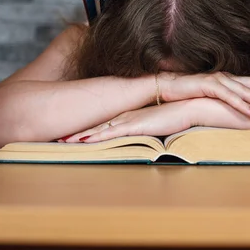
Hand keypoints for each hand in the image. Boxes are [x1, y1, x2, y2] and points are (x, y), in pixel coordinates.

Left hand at [62, 101, 193, 142]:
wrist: (190, 107)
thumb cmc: (177, 114)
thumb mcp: (157, 122)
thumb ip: (147, 126)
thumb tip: (142, 133)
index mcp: (128, 115)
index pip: (103, 123)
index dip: (86, 128)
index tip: (70, 134)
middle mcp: (125, 116)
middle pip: (96, 126)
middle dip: (77, 132)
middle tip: (59, 139)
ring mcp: (128, 120)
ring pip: (99, 130)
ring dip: (81, 136)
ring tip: (63, 142)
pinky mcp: (135, 125)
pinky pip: (111, 133)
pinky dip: (96, 138)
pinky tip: (83, 141)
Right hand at [159, 72, 249, 116]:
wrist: (165, 86)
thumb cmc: (188, 93)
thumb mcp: (211, 97)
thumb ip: (226, 100)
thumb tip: (240, 109)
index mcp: (230, 81)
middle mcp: (227, 78)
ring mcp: (218, 81)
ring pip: (246, 92)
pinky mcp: (208, 86)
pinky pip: (229, 98)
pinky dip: (242, 106)